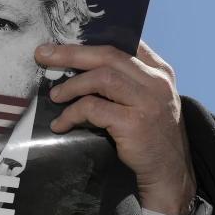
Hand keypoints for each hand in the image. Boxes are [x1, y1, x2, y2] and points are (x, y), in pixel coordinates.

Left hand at [36, 40, 194, 214]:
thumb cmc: (152, 138)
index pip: (126, 42)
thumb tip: (83, 68)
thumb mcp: (149, 102)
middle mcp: (156, 82)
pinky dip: (72, 114)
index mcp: (160, 71)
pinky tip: (62, 124)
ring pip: (101, 77)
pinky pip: (94, 108)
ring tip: (55, 96)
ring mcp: (147, 102)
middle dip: (71, 53)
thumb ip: (129, 83)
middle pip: (108, 55)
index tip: (65, 41)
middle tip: (44, 55)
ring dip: (72, 85)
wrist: (170, 174)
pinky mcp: (134, 123)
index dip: (92, 40)